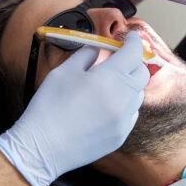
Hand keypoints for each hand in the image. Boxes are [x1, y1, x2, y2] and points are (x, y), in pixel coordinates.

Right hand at [0, 32, 149, 185]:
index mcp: (110, 78)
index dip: (134, 41)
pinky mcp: (121, 135)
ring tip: (108, 84)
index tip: (130, 38)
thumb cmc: (49, 107)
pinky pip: (131, 114)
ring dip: (129, 84)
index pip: (134, 52)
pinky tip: (106, 105)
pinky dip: (124, 104)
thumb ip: (86, 54)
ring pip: (138, 95)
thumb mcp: (64, 71)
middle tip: (119, 59)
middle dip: (134, 62)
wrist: (42, 147)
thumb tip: (98, 47)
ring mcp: (124, 119)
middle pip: (142, 73)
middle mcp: (123, 98)